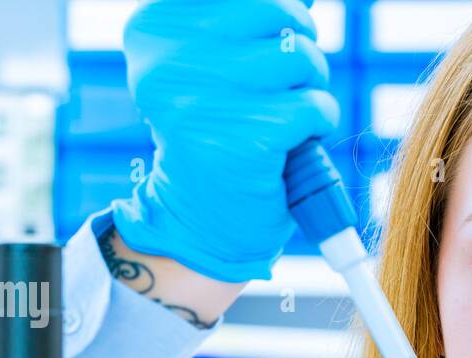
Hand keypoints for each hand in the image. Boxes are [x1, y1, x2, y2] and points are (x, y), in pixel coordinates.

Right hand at [110, 0, 340, 282]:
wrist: (201, 222)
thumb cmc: (217, 132)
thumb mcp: (210, 61)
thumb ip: (242, 17)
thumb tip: (299, 5)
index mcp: (154, 28)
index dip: (268, 15)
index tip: (253, 50)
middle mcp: (171, 59)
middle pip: (279, 12)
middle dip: (295, 49)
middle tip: (277, 88)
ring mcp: (208, 99)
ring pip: (302, 58)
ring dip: (309, 89)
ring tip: (280, 118)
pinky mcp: (248, 138)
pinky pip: (316, 107)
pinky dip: (317, 126)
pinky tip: (288, 146)